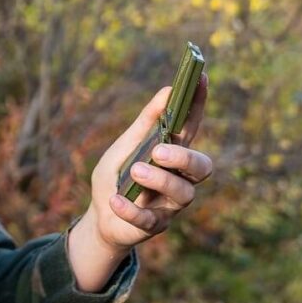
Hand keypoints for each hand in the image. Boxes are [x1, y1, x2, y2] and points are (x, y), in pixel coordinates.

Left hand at [69, 75, 212, 289]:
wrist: (100, 218)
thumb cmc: (117, 177)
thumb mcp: (125, 146)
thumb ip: (146, 123)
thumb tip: (168, 90)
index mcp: (172, 154)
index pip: (191, 127)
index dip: (198, 104)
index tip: (202, 77)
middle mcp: (179, 178)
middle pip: (202, 167)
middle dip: (184, 157)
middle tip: (158, 151)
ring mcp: (170, 204)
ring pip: (183, 193)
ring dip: (158, 181)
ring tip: (135, 172)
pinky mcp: (155, 225)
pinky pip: (149, 218)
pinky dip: (130, 209)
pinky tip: (115, 200)